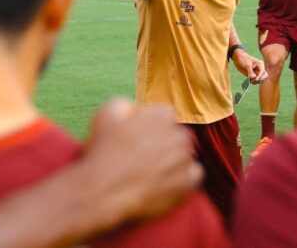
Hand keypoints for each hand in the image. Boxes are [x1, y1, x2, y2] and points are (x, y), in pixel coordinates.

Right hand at [84, 99, 201, 220]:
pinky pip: (194, 175)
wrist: (102, 192)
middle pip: (177, 134)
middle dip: (163, 142)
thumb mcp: (106, 113)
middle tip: (142, 156)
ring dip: (172, 160)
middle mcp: (178, 135)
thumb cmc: (103, 152)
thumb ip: (125, 103)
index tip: (138, 137)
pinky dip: (183, 177)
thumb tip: (135, 109)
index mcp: (162, 116)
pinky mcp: (187, 183)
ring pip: (185, 154)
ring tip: (150, 171)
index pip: (165, 115)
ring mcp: (184, 160)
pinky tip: (165, 181)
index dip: (150, 125)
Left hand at [232, 51, 267, 83]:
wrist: (238, 58)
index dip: (260, 76)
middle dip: (259, 80)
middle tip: (252, 81)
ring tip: (249, 81)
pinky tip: (248, 81)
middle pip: (264, 77)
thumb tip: (254, 77)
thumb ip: (250, 71)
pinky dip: (252, 82)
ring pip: (259, 80)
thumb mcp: (247, 65)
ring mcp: (257, 73)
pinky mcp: (253, 76)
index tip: (256, 79)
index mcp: (260, 64)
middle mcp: (260, 69)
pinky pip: (255, 81)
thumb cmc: (243, 59)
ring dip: (255, 82)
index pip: (263, 72)